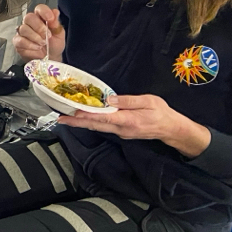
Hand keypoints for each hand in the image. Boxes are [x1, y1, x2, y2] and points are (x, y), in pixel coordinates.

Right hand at [13, 4, 65, 61]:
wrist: (50, 58)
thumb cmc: (54, 44)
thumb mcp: (59, 34)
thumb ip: (56, 24)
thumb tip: (55, 12)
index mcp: (41, 17)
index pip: (39, 8)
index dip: (44, 12)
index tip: (50, 19)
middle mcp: (30, 22)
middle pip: (28, 17)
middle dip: (39, 27)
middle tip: (47, 36)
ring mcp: (22, 32)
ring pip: (24, 29)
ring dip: (35, 37)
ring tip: (43, 44)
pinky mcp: (17, 41)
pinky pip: (20, 40)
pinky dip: (29, 45)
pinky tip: (36, 48)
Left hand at [57, 94, 211, 157]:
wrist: (172, 130)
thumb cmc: (162, 113)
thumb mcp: (149, 101)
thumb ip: (128, 101)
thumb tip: (109, 99)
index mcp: (128, 121)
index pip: (103, 118)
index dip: (87, 116)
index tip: (73, 114)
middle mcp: (122, 129)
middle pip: (95, 125)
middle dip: (77, 122)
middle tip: (60, 119)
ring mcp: (121, 133)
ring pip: (97, 128)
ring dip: (81, 123)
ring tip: (66, 118)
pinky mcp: (122, 132)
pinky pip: (103, 127)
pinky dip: (91, 123)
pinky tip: (83, 118)